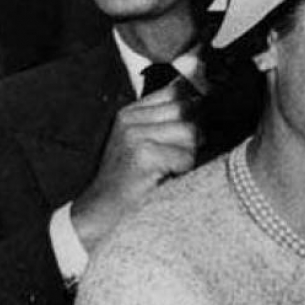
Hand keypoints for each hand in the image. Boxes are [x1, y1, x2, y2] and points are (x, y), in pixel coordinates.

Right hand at [71, 81, 198, 251]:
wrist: (101, 214)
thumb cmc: (129, 183)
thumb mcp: (144, 145)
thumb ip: (168, 122)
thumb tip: (204, 101)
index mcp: (131, 112)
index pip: (177, 90)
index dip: (195, 106)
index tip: (194, 128)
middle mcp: (130, 118)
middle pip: (188, 109)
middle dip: (194, 134)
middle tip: (179, 157)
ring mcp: (135, 135)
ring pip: (190, 132)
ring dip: (189, 156)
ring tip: (170, 170)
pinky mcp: (143, 155)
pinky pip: (186, 156)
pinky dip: (183, 172)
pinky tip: (166, 179)